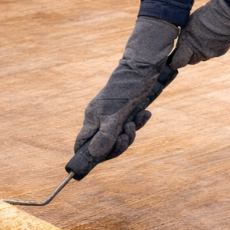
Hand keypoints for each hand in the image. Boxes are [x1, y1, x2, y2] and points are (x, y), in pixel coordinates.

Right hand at [76, 16, 178, 159]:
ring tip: (136, 121)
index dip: (91, 155)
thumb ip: (105, 136)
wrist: (142, 69)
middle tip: (127, 135)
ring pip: (119, 135)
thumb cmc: (126, 92)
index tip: (102, 160)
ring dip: (130, 132)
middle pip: (104, 144)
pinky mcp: (126, 110)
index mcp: (92, 119)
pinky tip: (145, 114)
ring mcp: (113, 114)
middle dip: (118, 144)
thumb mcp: (116, 117)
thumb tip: (94, 154)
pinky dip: (138, 122)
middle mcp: (100, 118)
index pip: (83, 144)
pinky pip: (130, 124)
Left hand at [169, 0, 229, 68]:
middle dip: (189, 56)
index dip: (176, 61)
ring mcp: (210, 54)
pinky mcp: (220, 52)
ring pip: (202, 57)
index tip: (174, 60)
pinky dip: (211, 48)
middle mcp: (199, 53)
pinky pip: (212, 53)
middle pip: (191, 61)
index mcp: (188, 45)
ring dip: (201, 51)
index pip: (179, 61)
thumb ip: (184, 39)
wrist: (225, 15)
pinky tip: (212, 37)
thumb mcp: (188, 26)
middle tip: (190, 45)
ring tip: (203, 37)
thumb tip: (181, 47)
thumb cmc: (204, 16)